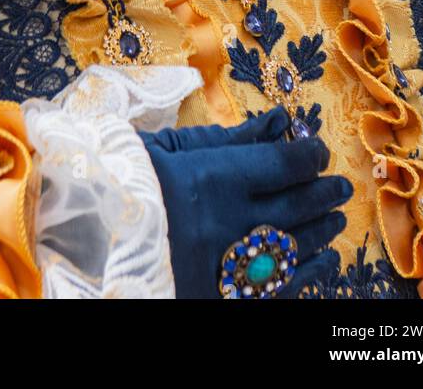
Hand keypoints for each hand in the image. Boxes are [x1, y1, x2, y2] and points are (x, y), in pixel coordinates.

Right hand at [141, 107, 351, 298]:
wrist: (83, 231)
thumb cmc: (126, 178)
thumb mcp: (175, 147)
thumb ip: (233, 138)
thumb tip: (280, 122)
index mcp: (211, 178)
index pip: (284, 165)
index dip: (308, 156)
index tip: (317, 151)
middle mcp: (225, 224)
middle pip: (294, 207)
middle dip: (322, 194)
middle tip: (339, 186)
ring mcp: (222, 267)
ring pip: (292, 249)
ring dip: (320, 233)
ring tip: (334, 220)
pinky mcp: (215, 298)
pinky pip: (276, 290)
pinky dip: (306, 275)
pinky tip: (323, 262)